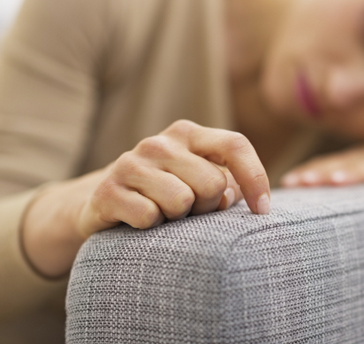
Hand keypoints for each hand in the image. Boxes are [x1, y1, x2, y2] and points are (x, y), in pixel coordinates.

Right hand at [77, 120, 270, 237]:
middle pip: (212, 183)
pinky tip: (140, 221)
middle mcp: (159, 143)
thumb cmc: (165, 194)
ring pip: (182, 202)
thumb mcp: (199, 182)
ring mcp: (130, 164)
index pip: (235, 145)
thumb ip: (226, 184)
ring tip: (163, 214)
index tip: (262, 210)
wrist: (101, 203)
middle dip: (207, 206)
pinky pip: (149, 217)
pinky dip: (151, 228)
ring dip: (178, 219)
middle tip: (189, 210)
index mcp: (188, 135)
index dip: (256, 178)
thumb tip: (234, 196)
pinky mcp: (107, 191)